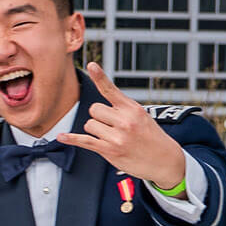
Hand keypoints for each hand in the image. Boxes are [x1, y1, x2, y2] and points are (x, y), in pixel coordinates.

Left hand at [57, 63, 185, 189]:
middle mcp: (125, 120)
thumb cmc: (151, 136)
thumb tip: (100, 105)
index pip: (111, 90)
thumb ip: (122, 109)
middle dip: (99, 117)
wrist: (164, 160)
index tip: (91, 65)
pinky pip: (84, 141)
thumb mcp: (142, 116)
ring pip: (89, 125)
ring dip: (96, 131)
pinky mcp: (109, 150)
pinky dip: (71, 139)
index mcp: (133, 108)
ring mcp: (117, 136)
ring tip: (112, 137)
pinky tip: (61, 137)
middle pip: (94, 109)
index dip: (100, 77)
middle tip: (112, 126)